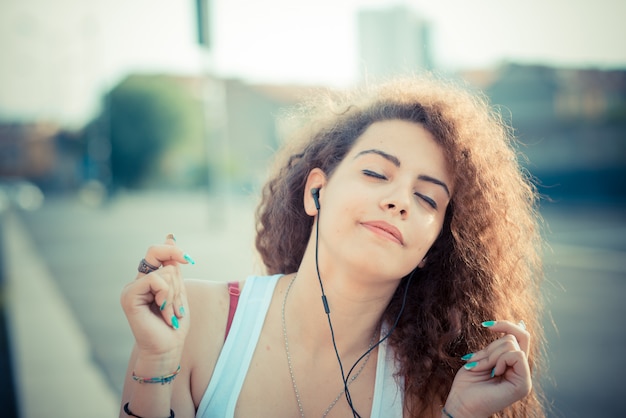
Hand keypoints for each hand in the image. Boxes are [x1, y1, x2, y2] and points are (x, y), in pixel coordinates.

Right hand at [120, 234, 193, 358]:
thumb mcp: (179, 290)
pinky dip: (167, 297)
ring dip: (175, 295)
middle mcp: (137, 281)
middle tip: (178, 301)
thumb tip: (170, 237)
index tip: (188, 260)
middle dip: (177, 275)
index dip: (173, 249)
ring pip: (164, 272)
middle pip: (156, 252)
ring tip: (170, 313)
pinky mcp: (128, 296)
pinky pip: (155, 281)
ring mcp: (131, 288)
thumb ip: (173, 267)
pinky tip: (164, 313)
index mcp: (148, 279)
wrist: (168, 348)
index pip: (157, 251)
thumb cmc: (174, 323)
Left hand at [444, 320, 530, 416]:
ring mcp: (524, 378)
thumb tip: (520, 322)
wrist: (461, 404)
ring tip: (482, 370)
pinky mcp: (523, 384)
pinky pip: (516, 356)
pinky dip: (499, 360)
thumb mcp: (482, 357)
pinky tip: (492, 373)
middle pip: (515, 337)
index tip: (485, 325)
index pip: (520, 336)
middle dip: (491, 347)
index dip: (505, 325)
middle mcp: (521, 370)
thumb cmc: (468, 384)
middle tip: (479, 363)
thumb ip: (497, 346)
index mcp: (512, 364)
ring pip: (512, 345)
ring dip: (490, 355)